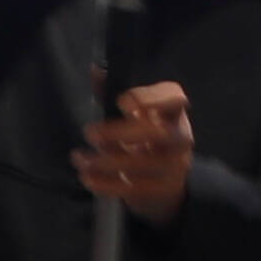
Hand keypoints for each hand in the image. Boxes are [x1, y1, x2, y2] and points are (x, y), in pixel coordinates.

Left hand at [71, 79, 195, 224]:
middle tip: (88, 132)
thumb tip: (95, 71)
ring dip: (106, 162)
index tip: (121, 102)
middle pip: (158, 133)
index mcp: (174, 110)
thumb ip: (112, 92)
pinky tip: (87, 178)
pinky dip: (107, 184)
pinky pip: (135, 189)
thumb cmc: (143, 135)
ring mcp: (175, 165)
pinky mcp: (164, 189)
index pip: (174, 98)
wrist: (166, 179)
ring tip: (79, 158)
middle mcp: (181, 136)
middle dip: (120, 133)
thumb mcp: (132, 113)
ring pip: (144, 164)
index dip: (149, 98)